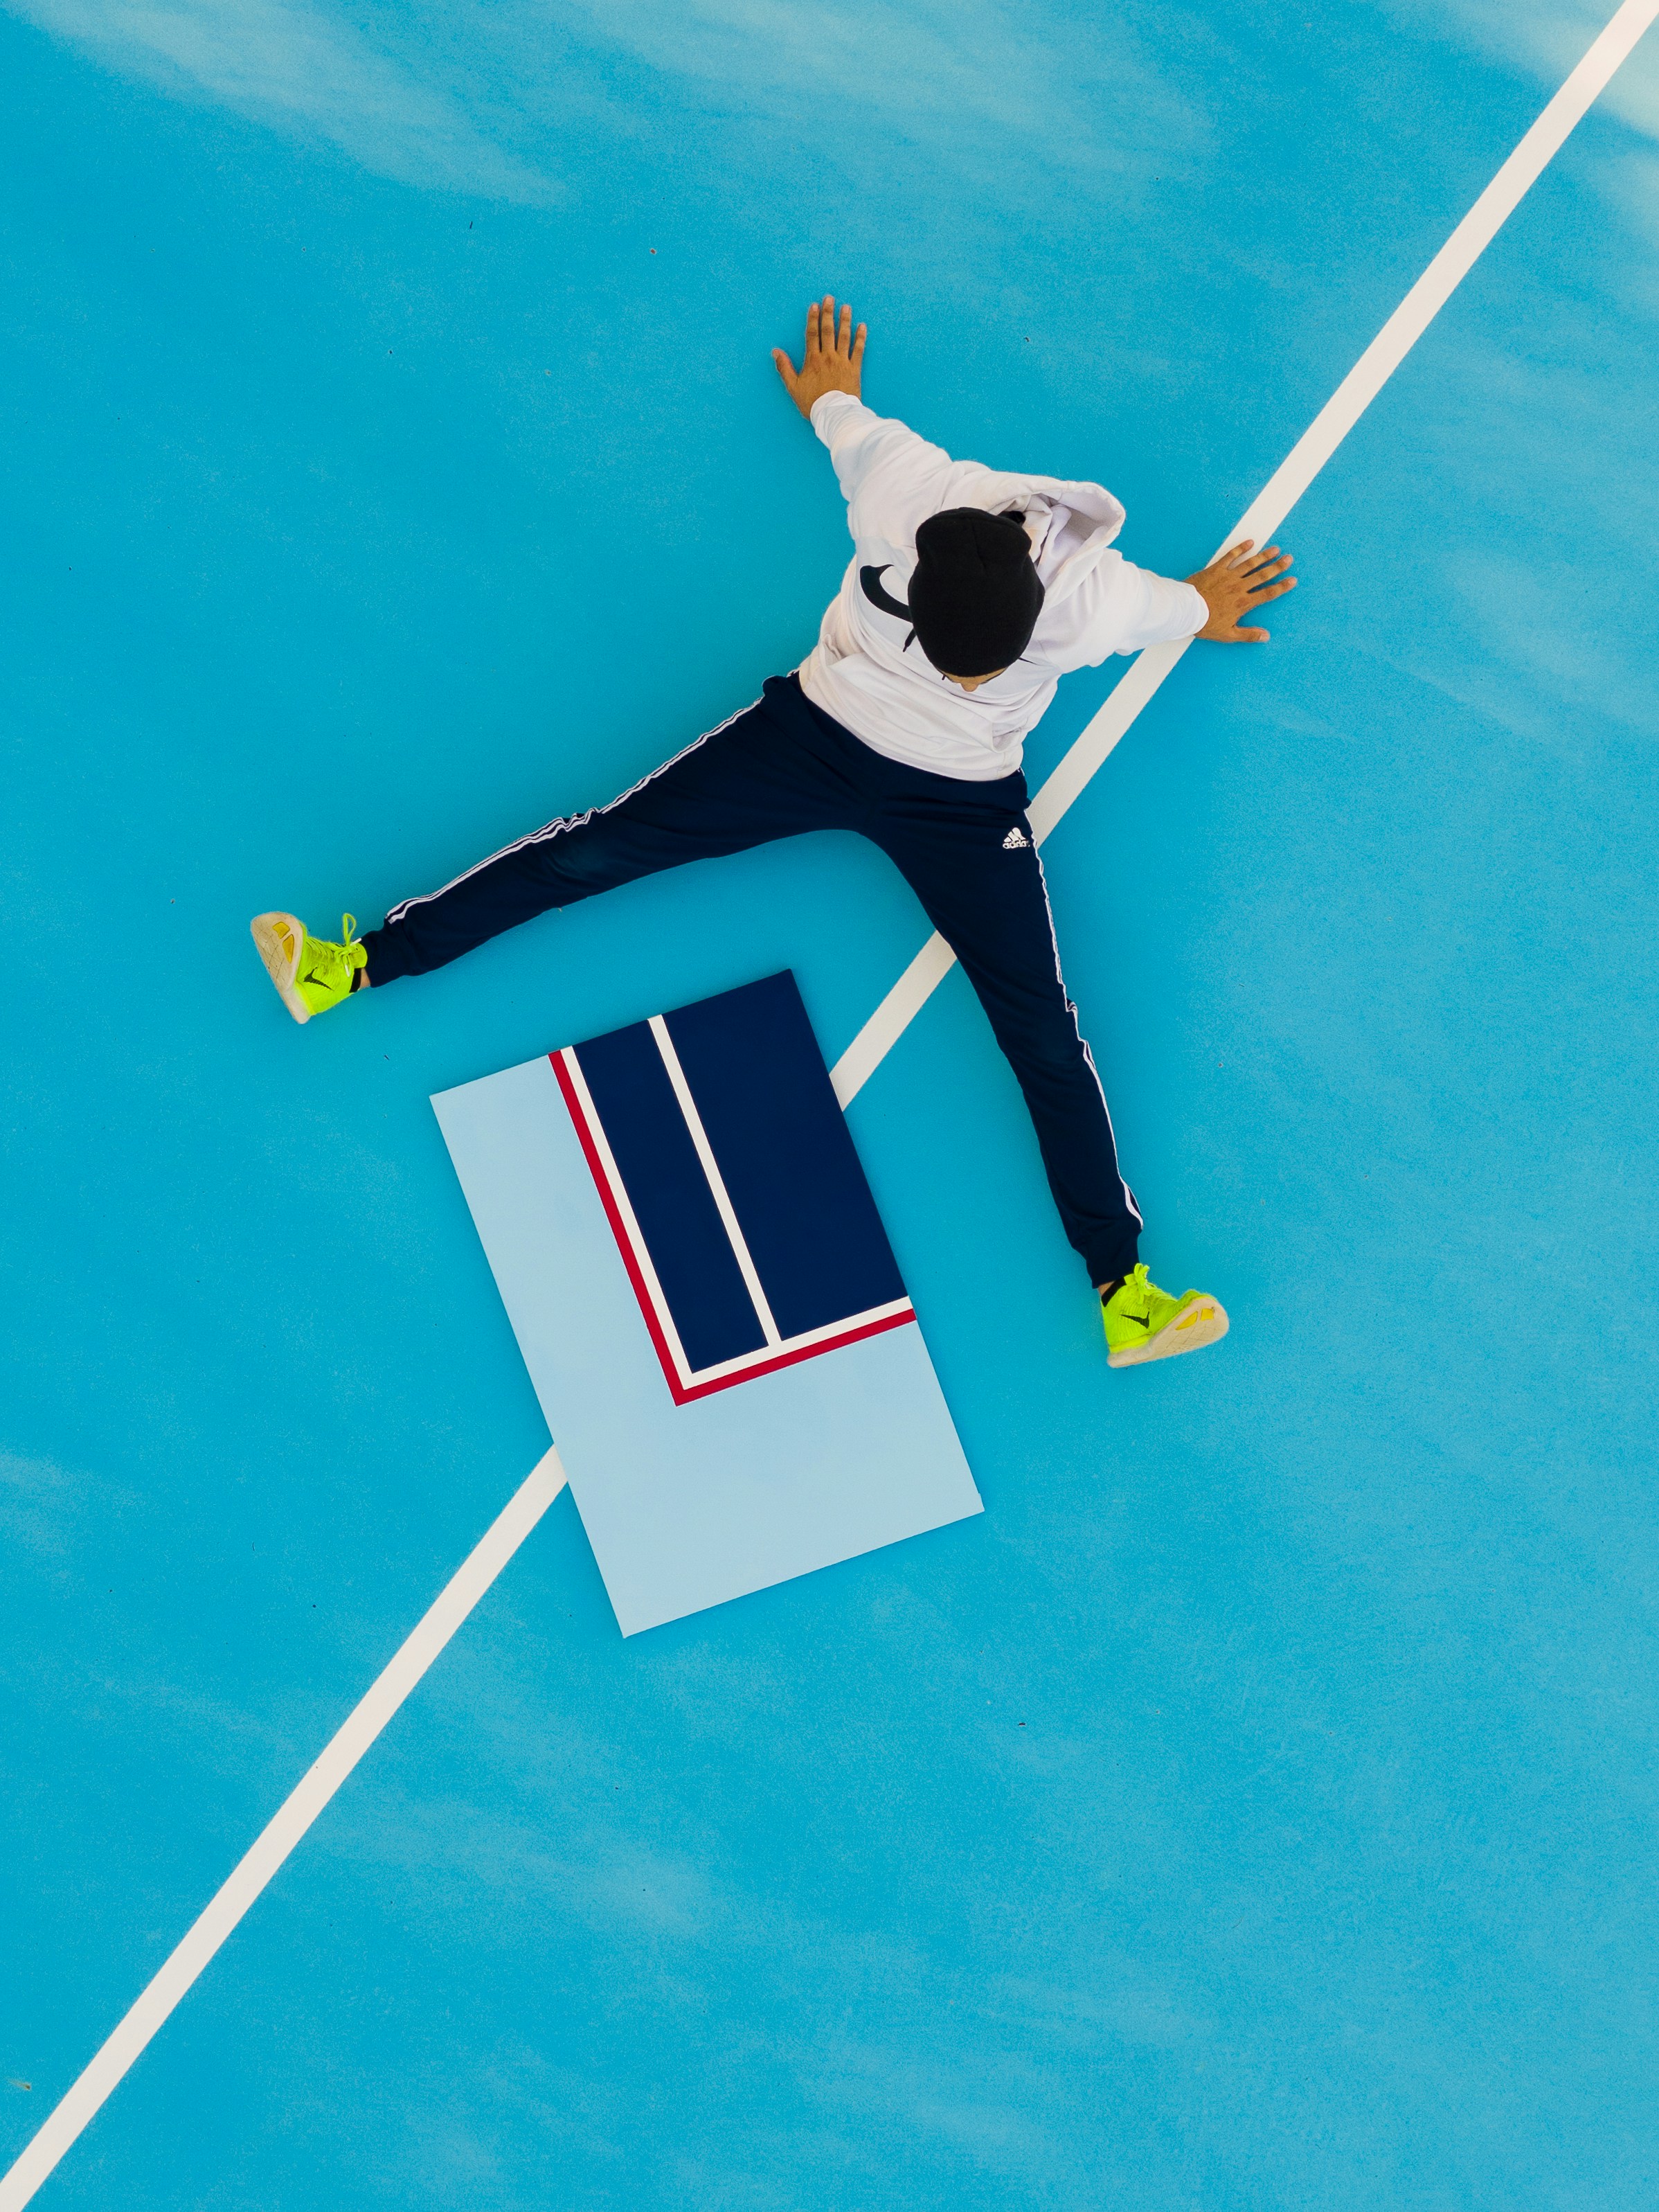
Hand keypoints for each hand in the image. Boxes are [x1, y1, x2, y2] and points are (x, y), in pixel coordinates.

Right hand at [773, 294, 865, 419]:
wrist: (833, 414)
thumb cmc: (812, 403)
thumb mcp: (793, 387)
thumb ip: (784, 368)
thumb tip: (775, 352)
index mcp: (813, 360)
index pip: (812, 334)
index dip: (813, 319)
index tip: (815, 306)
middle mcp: (828, 357)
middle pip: (828, 331)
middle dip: (828, 313)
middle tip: (830, 298)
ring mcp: (842, 362)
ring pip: (844, 337)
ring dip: (845, 321)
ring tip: (846, 307)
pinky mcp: (854, 369)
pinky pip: (858, 350)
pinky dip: (860, 338)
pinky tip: (862, 327)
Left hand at [1185, 540, 1295, 641]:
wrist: (1186, 610)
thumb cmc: (1205, 623)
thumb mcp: (1228, 634)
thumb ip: (1248, 635)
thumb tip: (1265, 636)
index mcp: (1243, 603)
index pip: (1268, 593)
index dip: (1281, 587)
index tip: (1292, 580)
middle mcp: (1239, 587)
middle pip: (1263, 575)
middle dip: (1277, 567)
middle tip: (1289, 559)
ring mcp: (1228, 576)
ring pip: (1250, 564)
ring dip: (1264, 556)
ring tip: (1275, 549)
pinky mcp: (1216, 569)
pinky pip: (1231, 556)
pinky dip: (1241, 549)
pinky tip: (1250, 543)